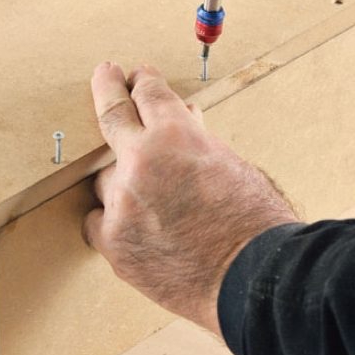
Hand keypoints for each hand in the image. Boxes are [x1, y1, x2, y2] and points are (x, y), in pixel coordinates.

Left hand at [83, 62, 298, 335]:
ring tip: (147, 191)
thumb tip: (186, 122)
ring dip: (124, 179)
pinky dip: (114, 218)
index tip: (138, 76)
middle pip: (111, 115)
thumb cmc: (255, 222)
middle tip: (105, 74)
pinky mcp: (114, 243)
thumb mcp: (232, 166)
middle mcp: (140, 163)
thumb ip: (199, 143)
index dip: (144, 80)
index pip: (149, 93)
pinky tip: (131, 222)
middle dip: (107, 88)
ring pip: (107, 179)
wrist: (253, 280)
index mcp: (175, 135)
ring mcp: (122, 204)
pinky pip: (100, 221)